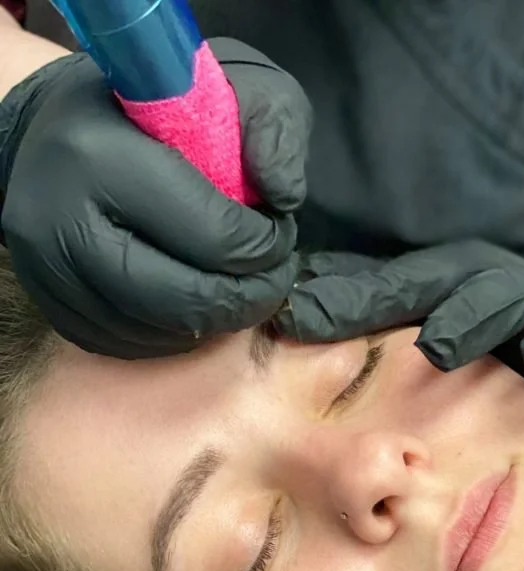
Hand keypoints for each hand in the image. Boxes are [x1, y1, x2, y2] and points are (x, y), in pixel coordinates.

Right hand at [0, 39, 310, 356]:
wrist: (60, 129)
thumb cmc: (154, 107)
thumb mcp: (227, 82)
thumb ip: (271, 124)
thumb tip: (284, 198)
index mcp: (100, 153)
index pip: (212, 235)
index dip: (265, 247)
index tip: (278, 235)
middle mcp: (61, 219)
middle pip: (185, 299)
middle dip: (249, 298)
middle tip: (273, 279)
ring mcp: (50, 271)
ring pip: (160, 331)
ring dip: (217, 321)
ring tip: (239, 288)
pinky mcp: (53, 307)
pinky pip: (130, 345)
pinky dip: (177, 334)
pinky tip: (197, 303)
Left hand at [275, 243, 523, 432]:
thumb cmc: (468, 352)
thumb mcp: (413, 331)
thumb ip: (362, 315)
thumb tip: (281, 306)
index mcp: (456, 286)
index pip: (404, 287)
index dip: (359, 300)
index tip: (301, 320)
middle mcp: (514, 296)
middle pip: (494, 294)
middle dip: (471, 315)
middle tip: (438, 347)